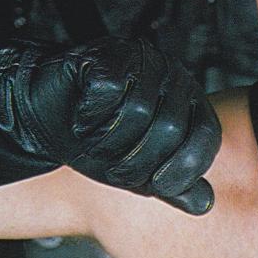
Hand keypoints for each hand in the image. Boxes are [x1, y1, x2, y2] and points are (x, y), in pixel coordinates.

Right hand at [0, 37, 221, 214]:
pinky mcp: (111, 53)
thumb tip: (206, 204)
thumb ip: (174, 187)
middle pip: (170, 129)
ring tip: (93, 143)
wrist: (51, 115)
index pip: (206, 137)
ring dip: (107, 141)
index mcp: (193, 107)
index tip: (156, 186)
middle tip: (112, 167)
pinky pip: (108, 90)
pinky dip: (89, 116)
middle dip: (135, 163)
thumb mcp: (140, 174)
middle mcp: (176, 79)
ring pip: (137, 111)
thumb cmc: (100, 142)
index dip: (184, 169)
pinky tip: (82, 118)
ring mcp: (146, 61)